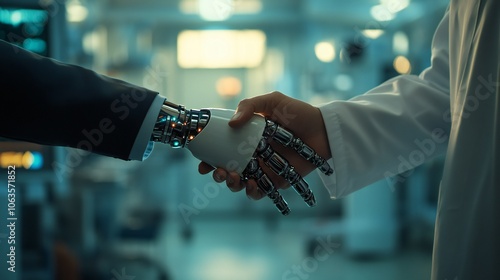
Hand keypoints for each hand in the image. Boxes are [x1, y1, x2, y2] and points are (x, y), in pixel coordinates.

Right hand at [198, 91, 331, 200]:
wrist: (324, 130)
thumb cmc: (299, 113)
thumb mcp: (272, 101)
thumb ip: (249, 106)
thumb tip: (231, 124)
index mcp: (246, 137)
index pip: (221, 149)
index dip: (208, 157)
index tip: (201, 162)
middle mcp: (251, 154)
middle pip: (226, 169)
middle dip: (217, 174)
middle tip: (217, 171)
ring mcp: (263, 169)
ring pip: (239, 183)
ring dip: (230, 184)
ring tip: (233, 178)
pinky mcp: (276, 181)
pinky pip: (259, 193)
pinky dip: (251, 193)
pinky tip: (251, 186)